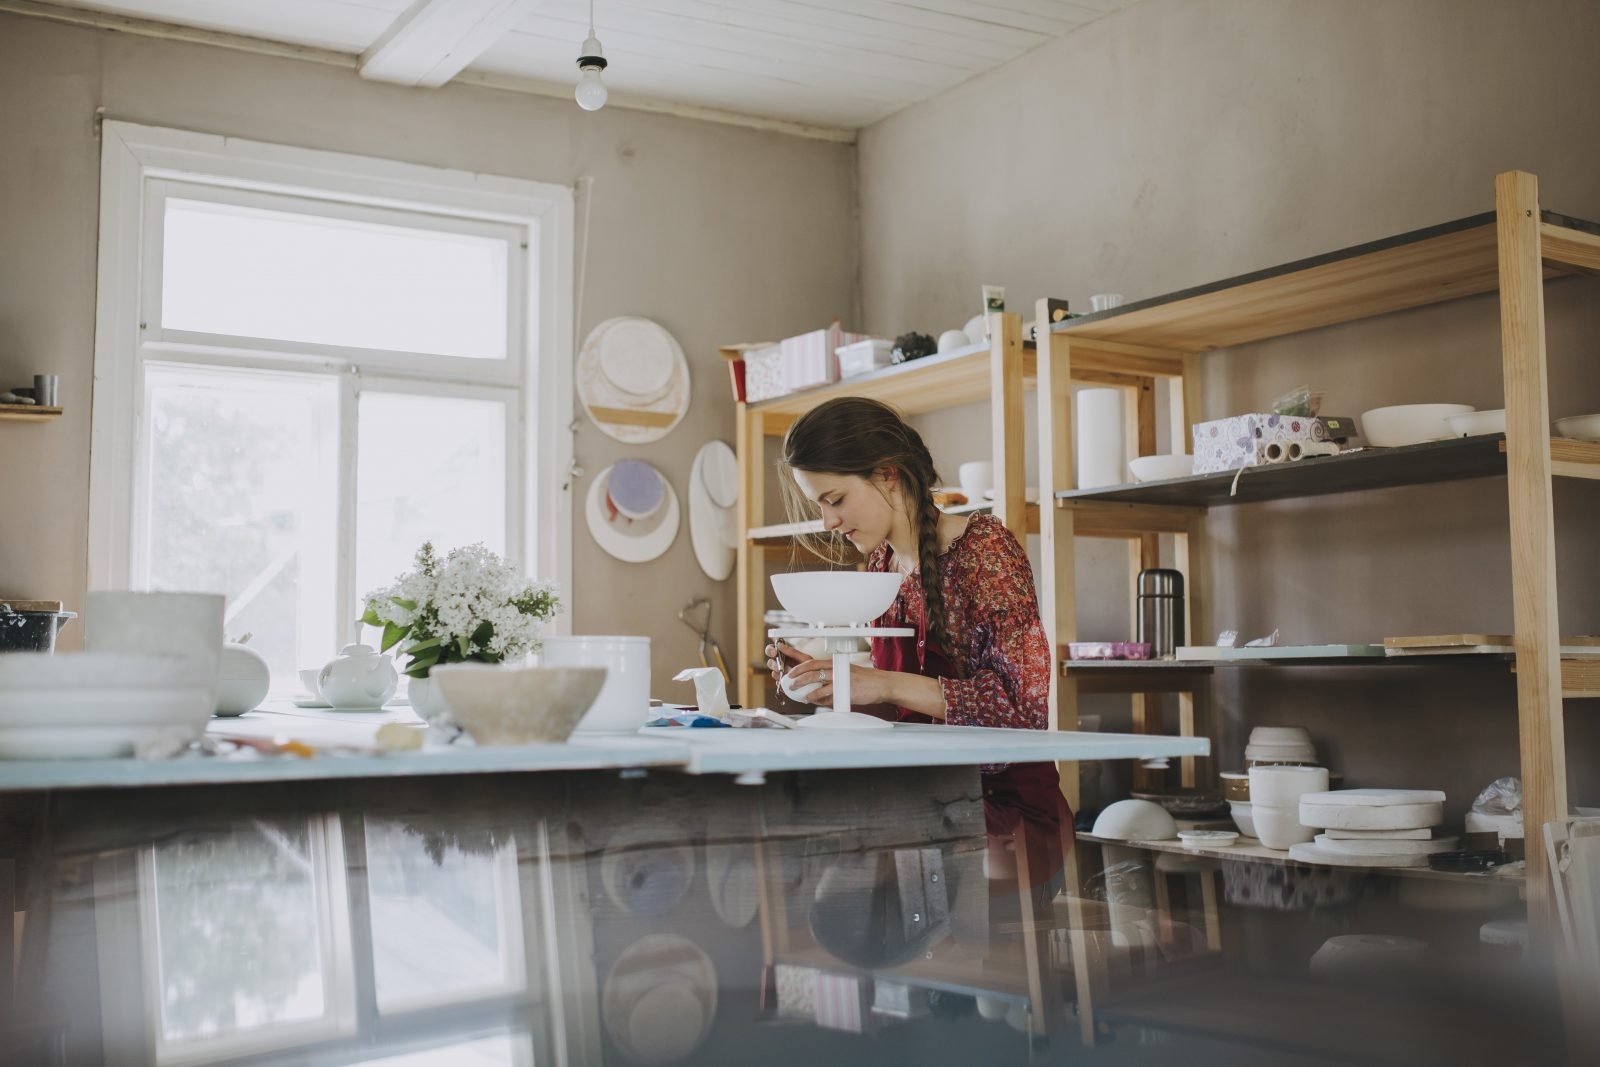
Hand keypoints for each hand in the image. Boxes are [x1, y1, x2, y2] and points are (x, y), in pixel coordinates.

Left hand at [766, 644, 897, 707]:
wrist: (880, 685)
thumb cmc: (864, 682)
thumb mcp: (846, 675)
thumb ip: (832, 680)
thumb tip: (817, 690)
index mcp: (835, 663)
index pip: (812, 660)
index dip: (798, 664)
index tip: (789, 670)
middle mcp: (836, 668)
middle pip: (811, 668)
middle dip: (797, 675)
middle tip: (788, 681)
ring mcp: (840, 677)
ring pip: (816, 679)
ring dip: (803, 686)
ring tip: (796, 691)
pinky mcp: (844, 688)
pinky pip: (826, 692)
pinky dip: (816, 696)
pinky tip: (810, 698)